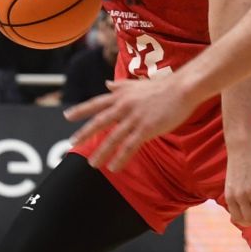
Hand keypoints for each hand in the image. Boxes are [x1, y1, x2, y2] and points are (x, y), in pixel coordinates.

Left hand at [64, 74, 196, 169]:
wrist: (183, 88)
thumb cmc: (163, 86)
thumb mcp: (137, 83)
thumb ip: (120, 86)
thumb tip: (107, 84)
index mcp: (121, 95)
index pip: (96, 103)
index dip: (81, 110)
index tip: (67, 116)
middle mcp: (124, 106)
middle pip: (99, 122)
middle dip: (85, 133)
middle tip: (72, 143)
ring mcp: (134, 118)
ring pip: (113, 138)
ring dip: (101, 152)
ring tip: (93, 164)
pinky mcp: (146, 128)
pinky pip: (129, 146)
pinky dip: (120, 158)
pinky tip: (114, 167)